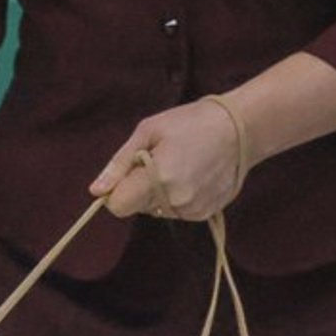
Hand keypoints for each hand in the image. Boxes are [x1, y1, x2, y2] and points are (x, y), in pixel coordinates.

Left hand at [93, 98, 245, 220]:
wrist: (240, 129)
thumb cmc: (191, 122)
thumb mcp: (149, 131)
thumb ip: (119, 164)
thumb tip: (96, 191)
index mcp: (158, 178)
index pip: (118, 206)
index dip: (117, 190)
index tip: (129, 172)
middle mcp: (175, 201)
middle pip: (137, 208)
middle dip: (139, 188)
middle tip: (160, 160)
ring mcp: (193, 210)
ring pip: (156, 211)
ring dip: (159, 193)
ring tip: (179, 165)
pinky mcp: (205, 213)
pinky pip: (177, 211)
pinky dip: (177, 197)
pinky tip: (193, 175)